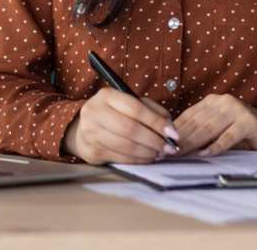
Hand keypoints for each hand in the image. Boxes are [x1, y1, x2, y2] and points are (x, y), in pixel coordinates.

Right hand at [61, 87, 180, 164]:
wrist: (83, 128)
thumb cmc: (113, 114)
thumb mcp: (129, 103)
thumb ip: (151, 110)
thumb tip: (170, 126)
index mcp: (106, 96)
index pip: (135, 108)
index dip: (156, 122)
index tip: (173, 132)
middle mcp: (95, 112)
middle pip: (130, 128)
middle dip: (155, 140)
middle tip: (169, 147)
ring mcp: (91, 132)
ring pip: (126, 146)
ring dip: (148, 152)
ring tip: (161, 153)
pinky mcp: (92, 150)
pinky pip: (121, 158)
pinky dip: (139, 160)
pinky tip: (148, 158)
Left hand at [172, 94, 256, 157]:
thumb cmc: (242, 133)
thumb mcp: (218, 130)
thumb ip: (201, 133)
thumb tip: (175, 144)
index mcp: (212, 101)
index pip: (188, 116)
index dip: (174, 130)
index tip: (161, 142)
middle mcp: (223, 101)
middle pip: (196, 122)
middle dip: (180, 138)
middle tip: (166, 151)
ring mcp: (236, 109)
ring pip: (209, 128)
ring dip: (192, 142)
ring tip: (179, 153)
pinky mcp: (248, 120)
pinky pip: (228, 136)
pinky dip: (216, 146)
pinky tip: (205, 154)